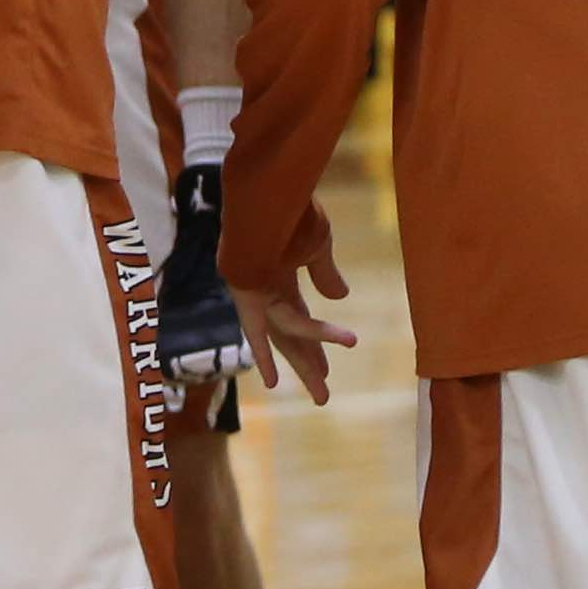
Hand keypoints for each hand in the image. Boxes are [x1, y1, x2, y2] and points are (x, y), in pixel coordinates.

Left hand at [232, 199, 349, 405]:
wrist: (266, 192)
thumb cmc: (292, 211)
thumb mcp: (318, 245)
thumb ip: (325, 273)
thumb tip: (341, 296)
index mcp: (282, 276)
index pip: (302, 317)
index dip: (319, 339)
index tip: (333, 360)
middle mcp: (266, 290)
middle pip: (290, 337)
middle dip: (308, 365)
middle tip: (323, 396)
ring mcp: (255, 294)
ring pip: (286, 336)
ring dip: (306, 360)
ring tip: (323, 389)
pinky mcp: (246, 295)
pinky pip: (259, 329)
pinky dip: (264, 354)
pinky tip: (273, 383)